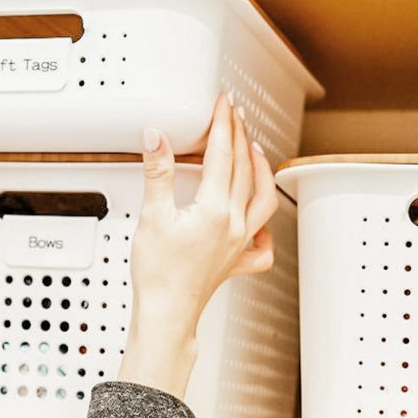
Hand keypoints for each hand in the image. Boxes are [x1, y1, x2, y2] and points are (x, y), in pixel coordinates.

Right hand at [117, 93, 276, 398]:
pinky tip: (259, 224)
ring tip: (255, 152)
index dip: (223, 125)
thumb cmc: (158, 274)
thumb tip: (156, 138)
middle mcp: (235, 226)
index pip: (223, 156)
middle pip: (245, 171)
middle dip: (240, 138)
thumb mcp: (152, 216)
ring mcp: (239, 245)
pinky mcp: (236, 264)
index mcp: (216, 210)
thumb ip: (157, 173)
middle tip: (234, 116)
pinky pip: (262, 246)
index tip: (223, 104)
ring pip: (263, 201)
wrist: (166, 314)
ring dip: (260, 172)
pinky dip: (265, 230)